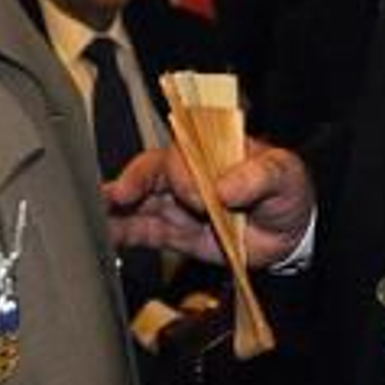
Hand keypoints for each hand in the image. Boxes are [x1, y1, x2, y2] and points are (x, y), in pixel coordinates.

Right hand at [104, 138, 314, 268]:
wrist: (290, 232)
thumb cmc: (286, 190)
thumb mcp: (282, 174)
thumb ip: (257, 176)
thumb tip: (226, 187)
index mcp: (208, 149)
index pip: (181, 153)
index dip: (180, 173)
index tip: (194, 196)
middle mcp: (187, 173)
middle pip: (149, 174)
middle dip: (133, 186)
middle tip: (121, 199)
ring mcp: (178, 203)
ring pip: (139, 201)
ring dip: (115, 207)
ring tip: (93, 214)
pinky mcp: (175, 232)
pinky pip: (143, 230)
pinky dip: (123, 232)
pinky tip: (105, 236)